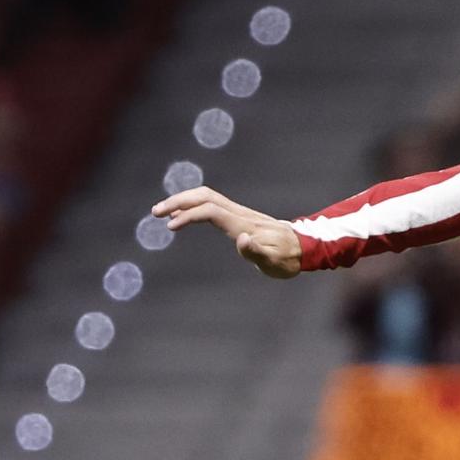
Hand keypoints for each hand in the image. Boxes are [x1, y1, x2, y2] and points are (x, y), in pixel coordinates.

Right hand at [151, 187, 301, 277]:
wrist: (304, 248)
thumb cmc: (288, 259)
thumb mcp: (275, 263)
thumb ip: (258, 252)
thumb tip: (243, 239)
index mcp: (243, 224)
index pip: (210, 211)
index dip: (189, 215)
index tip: (170, 226)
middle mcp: (239, 214)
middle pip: (204, 196)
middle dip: (178, 201)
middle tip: (155, 212)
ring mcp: (239, 212)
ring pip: (206, 196)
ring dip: (182, 200)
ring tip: (162, 212)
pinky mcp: (240, 215)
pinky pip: (212, 203)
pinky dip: (193, 205)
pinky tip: (182, 215)